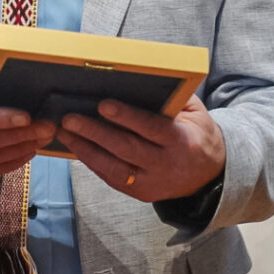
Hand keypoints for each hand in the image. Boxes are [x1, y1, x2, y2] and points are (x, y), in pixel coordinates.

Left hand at [56, 95, 224, 201]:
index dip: (127, 117)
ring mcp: (152, 183)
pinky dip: (91, 162)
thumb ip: (171, 98)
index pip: (152, 128)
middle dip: (95, 133)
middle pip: (127, 149)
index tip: (103, 105)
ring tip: (64, 132)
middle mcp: (166, 165)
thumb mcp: (194, 113)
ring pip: (114, 168)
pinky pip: (111, 178)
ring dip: (85, 150)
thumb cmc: (195, 132)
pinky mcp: (139, 193)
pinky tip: (75, 146)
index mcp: (183, 142)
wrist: (209, 174)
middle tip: (69, 119)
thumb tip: (139, 80)